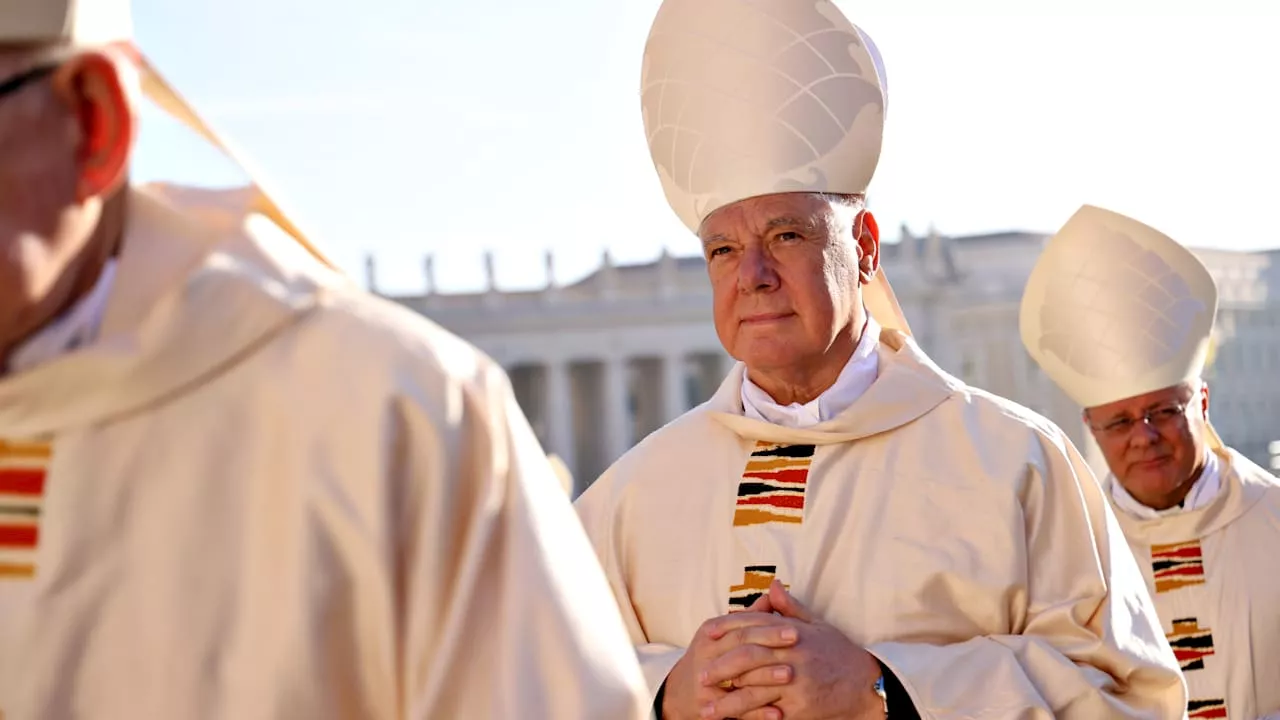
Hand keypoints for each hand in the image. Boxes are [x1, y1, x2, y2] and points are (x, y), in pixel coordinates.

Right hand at [661, 593, 798, 719]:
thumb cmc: (711, 658)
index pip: (742, 626)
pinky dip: (758, 712)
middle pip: (740, 647)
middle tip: (796, 643)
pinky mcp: (708, 706)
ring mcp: (705, 681)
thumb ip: (750, 617)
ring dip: (765, 676)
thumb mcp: (725, 634)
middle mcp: (705, 654)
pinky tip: (779, 713)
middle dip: (769, 644)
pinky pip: (736, 709)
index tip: (795, 629)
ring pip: (738, 677)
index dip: (768, 627)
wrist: (681, 693)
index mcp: (710, 633)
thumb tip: (773, 593)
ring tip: (790, 675)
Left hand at [702, 581, 885, 719]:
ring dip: (728, 701)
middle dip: (721, 668)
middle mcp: (794, 657)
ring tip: (707, 709)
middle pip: (748, 658)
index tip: (706, 635)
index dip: (727, 629)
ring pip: (754, 691)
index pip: (753, 626)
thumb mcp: (817, 626)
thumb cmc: (838, 653)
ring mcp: (797, 685)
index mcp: (794, 634)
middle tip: (700, 676)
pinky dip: (749, 718)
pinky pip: (769, 714)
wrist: (866, 685)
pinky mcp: (801, 709)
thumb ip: (790, 608)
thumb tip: (771, 585)